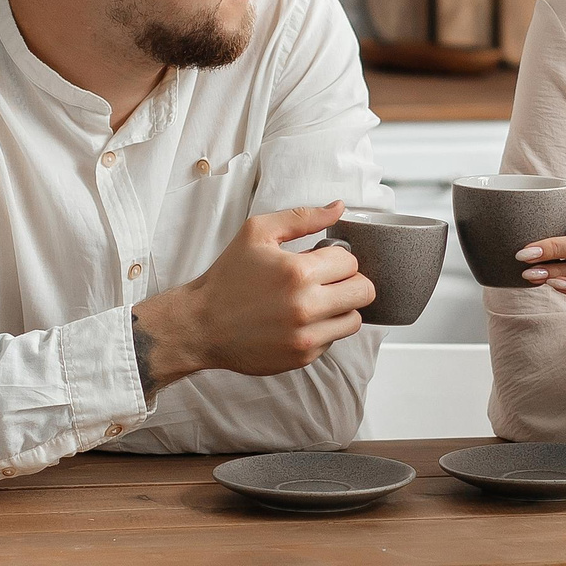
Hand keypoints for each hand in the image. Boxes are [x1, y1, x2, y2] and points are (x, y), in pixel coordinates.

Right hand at [133, 201, 374, 385]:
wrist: (201, 324)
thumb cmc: (228, 277)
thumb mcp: (257, 233)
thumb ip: (302, 217)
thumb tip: (339, 208)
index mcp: (298, 272)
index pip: (350, 261)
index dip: (336, 257)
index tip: (319, 260)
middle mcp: (306, 307)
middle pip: (364, 291)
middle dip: (350, 281)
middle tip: (328, 280)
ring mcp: (306, 336)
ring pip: (355, 319)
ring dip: (341, 307)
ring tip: (316, 300)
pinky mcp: (303, 357)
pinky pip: (334, 340)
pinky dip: (324, 329)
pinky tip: (300, 320)